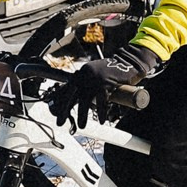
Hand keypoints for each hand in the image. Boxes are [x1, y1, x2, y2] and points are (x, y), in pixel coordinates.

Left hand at [43, 44, 159, 128]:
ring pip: (85, 100)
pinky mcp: (106, 82)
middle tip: (60, 122)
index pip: (67, 88)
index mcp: (81, 72)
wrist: (129, 61)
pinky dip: (101, 112)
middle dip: (65, 109)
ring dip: (82, 114)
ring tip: (81, 125)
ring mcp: (95, 77)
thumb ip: (88, 84)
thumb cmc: (113, 72)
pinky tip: (101, 120)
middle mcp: (85, 73)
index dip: (61, 102)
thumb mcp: (97, 76)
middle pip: (71, 95)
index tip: (56, 112)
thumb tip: (80, 100)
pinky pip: (101, 101)